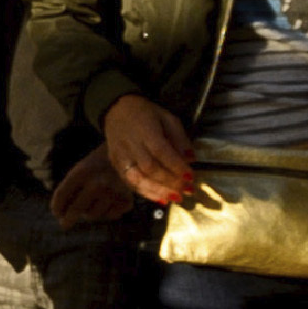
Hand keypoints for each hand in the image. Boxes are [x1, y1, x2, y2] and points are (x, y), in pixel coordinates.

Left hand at [48, 158, 138, 229]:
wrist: (128, 156)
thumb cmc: (97, 167)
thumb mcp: (80, 171)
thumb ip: (68, 190)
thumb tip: (61, 216)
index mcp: (82, 173)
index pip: (62, 194)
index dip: (56, 207)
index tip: (56, 214)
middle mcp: (98, 184)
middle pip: (76, 209)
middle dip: (68, 219)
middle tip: (64, 225)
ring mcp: (113, 193)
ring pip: (93, 215)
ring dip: (91, 211)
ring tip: (97, 198)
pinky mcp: (126, 201)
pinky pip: (110, 215)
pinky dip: (109, 211)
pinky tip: (112, 198)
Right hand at [100, 96, 198, 210]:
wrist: (116, 109)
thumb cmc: (146, 113)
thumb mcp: (167, 118)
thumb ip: (179, 138)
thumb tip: (190, 159)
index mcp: (146, 130)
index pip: (161, 151)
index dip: (176, 166)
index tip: (191, 176)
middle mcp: (131, 145)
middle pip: (150, 168)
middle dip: (170, 182)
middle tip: (187, 190)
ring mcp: (121, 156)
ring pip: (138, 178)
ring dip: (158, 191)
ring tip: (174, 198)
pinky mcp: (116, 164)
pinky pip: (129, 182)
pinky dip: (145, 193)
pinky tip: (159, 199)